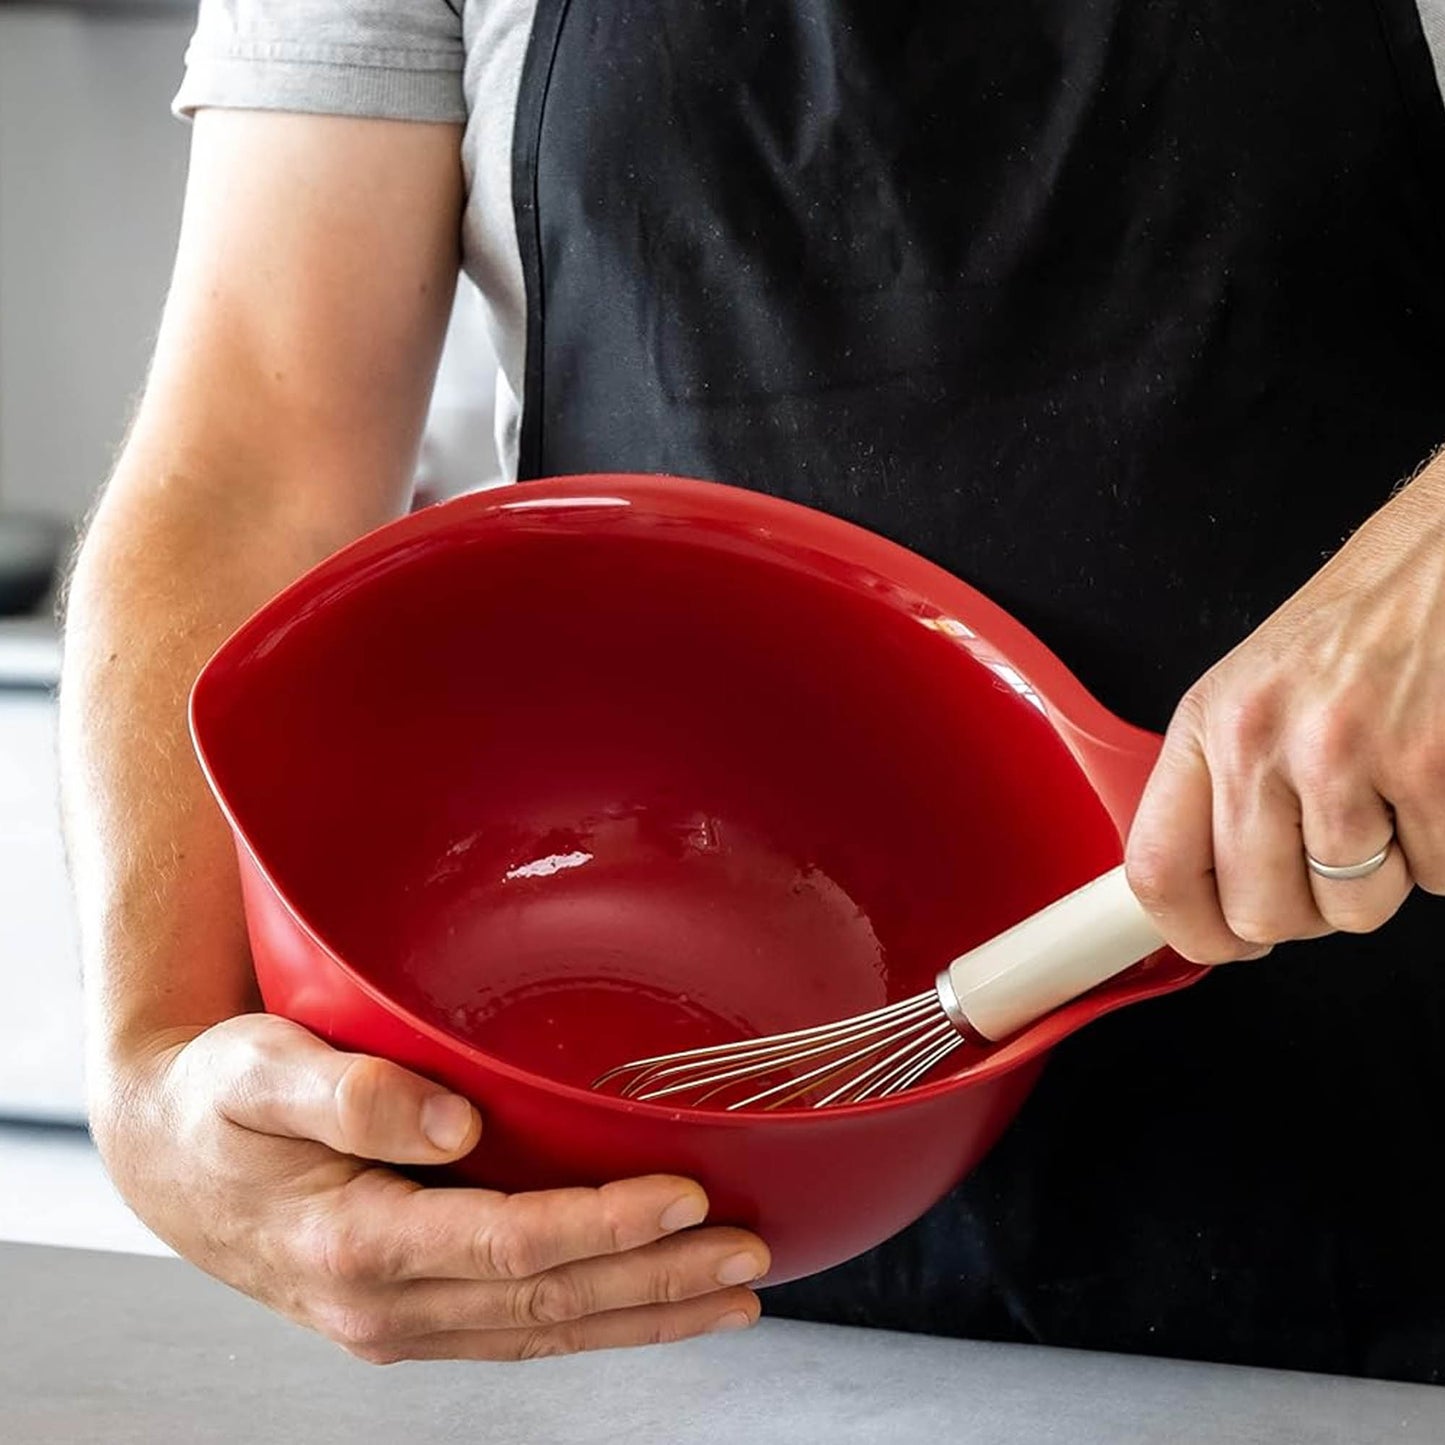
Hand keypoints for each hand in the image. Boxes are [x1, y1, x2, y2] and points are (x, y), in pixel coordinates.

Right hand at [96, 1014, 768, 1361]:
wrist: (166, 1156)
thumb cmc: (217, 1099)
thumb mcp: (258, 1073)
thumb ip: (350, 1095)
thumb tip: (452, 1125)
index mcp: (352, 1242)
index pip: (508, 1246)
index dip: (604, 1226)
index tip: (688, 1198)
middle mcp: (382, 1303)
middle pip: (548, 1301)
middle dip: (657, 1281)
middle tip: (750, 1255)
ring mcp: (398, 1320)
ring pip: (546, 1328)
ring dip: (645, 1312)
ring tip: (734, 1295)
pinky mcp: (411, 1311)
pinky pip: (520, 1327)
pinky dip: (597, 1318)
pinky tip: (650, 1301)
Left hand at [1124, 456, 1444, 962]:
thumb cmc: (1361, 625)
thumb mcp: (1255, 691)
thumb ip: (1223, 786)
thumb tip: (1208, 892)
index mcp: (1210, 724)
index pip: (1156, 868)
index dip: (1189, 930)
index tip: (1219, 939)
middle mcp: (1267, 741)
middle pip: (1262, 913)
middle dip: (1306, 909)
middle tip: (1332, 855)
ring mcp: (1353, 756)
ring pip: (1356, 907)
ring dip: (1386, 876)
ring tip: (1393, 796)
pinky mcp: (1436, 769)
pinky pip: (1440, 879)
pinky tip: (1435, 781)